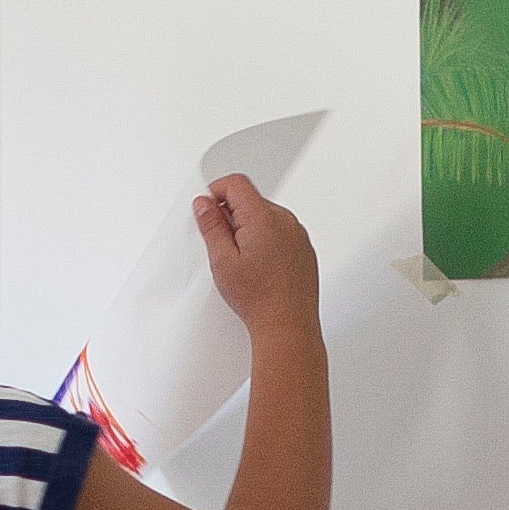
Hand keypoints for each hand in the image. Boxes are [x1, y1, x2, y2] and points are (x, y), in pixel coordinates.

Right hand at [193, 175, 319, 336]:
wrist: (287, 325)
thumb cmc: (260, 299)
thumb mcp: (222, 260)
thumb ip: (211, 226)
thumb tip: (204, 204)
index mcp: (264, 218)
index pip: (236, 184)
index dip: (216, 192)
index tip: (207, 208)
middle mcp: (286, 221)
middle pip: (251, 200)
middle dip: (232, 216)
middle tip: (223, 246)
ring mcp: (298, 235)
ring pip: (266, 217)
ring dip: (249, 229)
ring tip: (243, 261)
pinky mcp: (304, 249)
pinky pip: (280, 233)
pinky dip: (267, 241)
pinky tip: (259, 267)